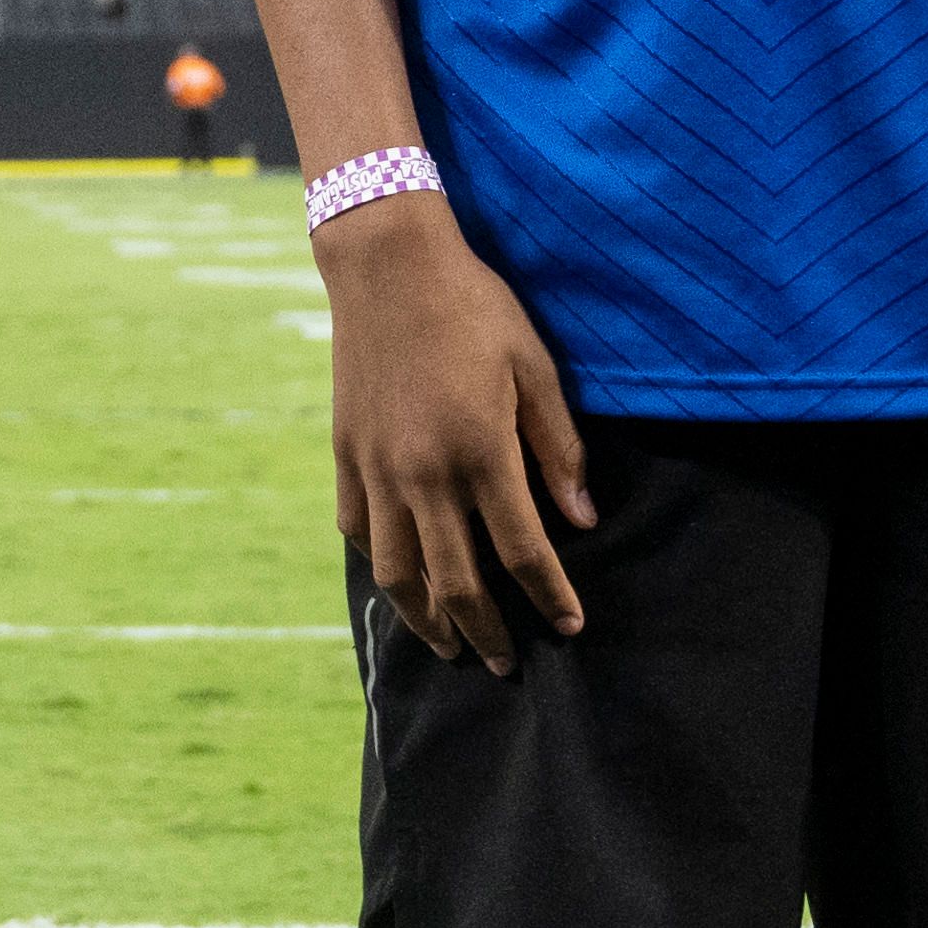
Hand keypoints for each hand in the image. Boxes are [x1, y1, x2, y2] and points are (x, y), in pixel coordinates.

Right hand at [325, 200, 595, 671]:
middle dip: (486, 633)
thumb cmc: (474, 307)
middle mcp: (423, 473)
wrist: (386, 263)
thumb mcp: (535, 367)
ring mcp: (376, 469)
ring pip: (398, 572)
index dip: (550, 597)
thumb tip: (582, 519)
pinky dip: (381, 567)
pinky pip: (359, 532)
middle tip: (506, 664)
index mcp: (479, 451)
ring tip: (449, 646)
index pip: (523, 551)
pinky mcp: (345, 455)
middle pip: (456, 582)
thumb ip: (558, 448)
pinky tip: (400, 583)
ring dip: (426, 620)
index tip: (570, 626)